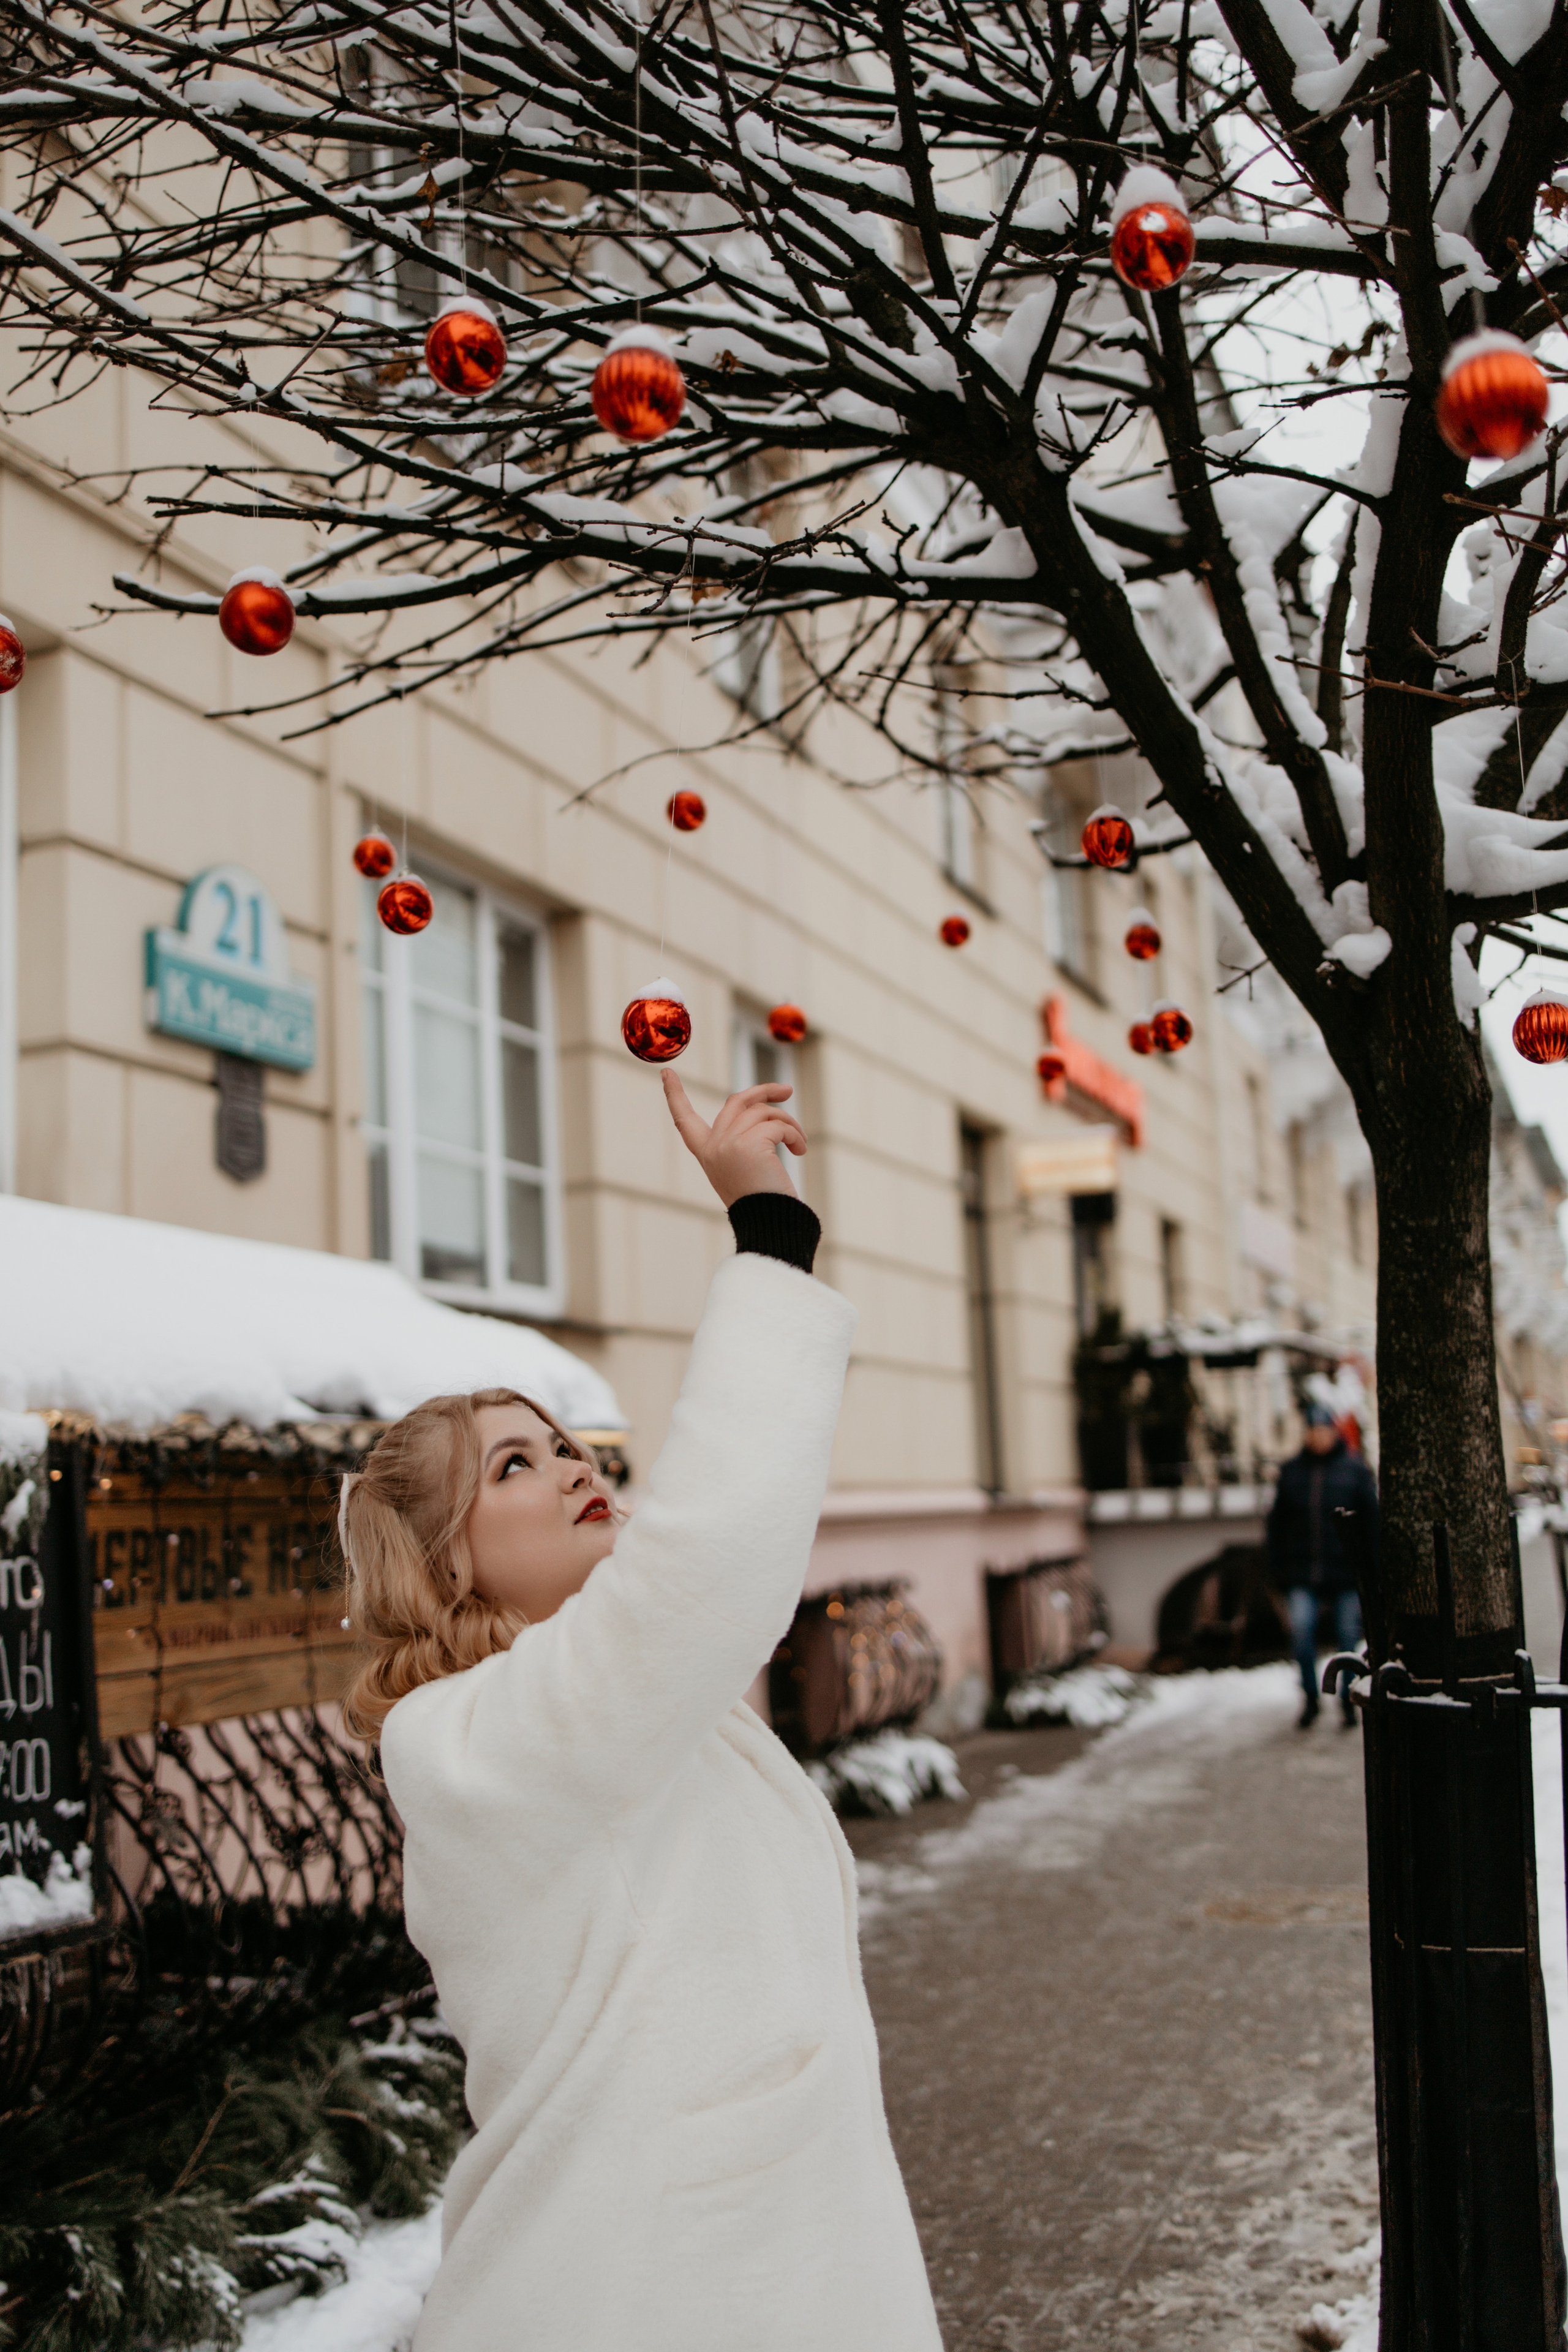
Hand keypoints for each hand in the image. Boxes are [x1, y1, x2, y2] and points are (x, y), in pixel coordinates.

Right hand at [662, 1073, 805, 1206]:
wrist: (769, 1223)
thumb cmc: (763, 1202)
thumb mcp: (743, 1168)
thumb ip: (743, 1139)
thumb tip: (768, 1106)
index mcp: (706, 1154)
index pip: (683, 1120)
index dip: (674, 1095)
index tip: (666, 1073)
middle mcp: (713, 1146)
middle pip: (737, 1101)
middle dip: (763, 1091)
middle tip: (786, 1091)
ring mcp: (729, 1144)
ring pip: (763, 1112)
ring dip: (788, 1123)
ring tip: (799, 1143)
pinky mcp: (750, 1144)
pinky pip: (778, 1125)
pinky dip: (794, 1135)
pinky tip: (799, 1150)